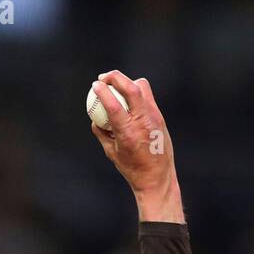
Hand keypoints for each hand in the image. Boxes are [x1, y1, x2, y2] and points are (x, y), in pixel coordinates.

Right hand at [90, 71, 183, 222]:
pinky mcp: (159, 116)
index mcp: (127, 132)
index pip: (113, 104)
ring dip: (127, 82)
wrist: (156, 176)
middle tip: (104, 77)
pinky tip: (127, 98)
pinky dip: (136, 92)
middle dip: (115, 77)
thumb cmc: (131, 168)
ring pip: (142, 87)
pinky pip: (147, 97)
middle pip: (131, 87)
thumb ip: (101, 133)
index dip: (102, 90)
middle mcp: (142, 121)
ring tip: (116, 85)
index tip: (95, 85)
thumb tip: (94, 119)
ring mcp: (153, 117)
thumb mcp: (111, 152)